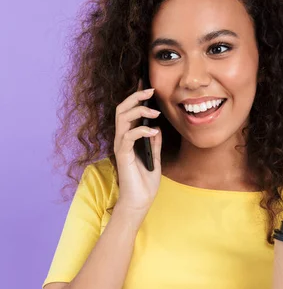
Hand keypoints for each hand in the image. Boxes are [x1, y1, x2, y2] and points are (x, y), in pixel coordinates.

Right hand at [113, 77, 161, 221]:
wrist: (140, 201)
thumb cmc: (145, 183)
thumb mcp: (155, 158)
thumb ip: (154, 143)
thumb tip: (156, 128)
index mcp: (128, 139)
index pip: (128, 112)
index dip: (136, 98)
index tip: (148, 86)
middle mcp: (121, 140)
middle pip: (122, 109)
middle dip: (136, 97)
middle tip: (151, 91)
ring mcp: (120, 147)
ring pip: (122, 118)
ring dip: (139, 110)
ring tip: (155, 112)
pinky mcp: (122, 156)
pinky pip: (128, 136)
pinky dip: (141, 131)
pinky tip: (152, 131)